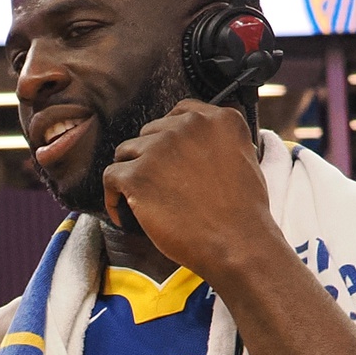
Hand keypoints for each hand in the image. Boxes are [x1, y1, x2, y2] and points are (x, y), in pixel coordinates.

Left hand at [100, 101, 278, 280]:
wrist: (237, 242)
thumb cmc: (242, 211)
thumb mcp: (245, 158)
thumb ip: (218, 141)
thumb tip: (192, 142)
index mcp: (219, 119)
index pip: (179, 112)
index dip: (167, 134)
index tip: (165, 154)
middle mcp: (189, 126)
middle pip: (150, 133)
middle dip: (149, 157)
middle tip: (156, 186)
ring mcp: (160, 148)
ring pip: (126, 152)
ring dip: (130, 174)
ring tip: (140, 200)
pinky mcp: (137, 174)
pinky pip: (110, 177)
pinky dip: (112, 197)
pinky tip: (124, 213)